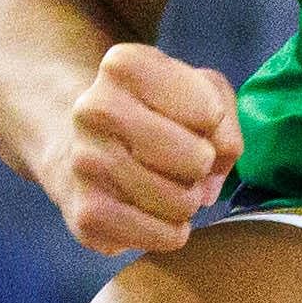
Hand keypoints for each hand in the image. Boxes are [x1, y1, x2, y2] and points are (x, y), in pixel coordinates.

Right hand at [49, 40, 240, 255]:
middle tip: (181, 161)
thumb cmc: (150, 114)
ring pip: (183, 203)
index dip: (212, 122)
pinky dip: (171, 232)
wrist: (76, 147)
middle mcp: (94, 109)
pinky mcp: (87, 215)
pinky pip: (165, 237)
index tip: (188, 120)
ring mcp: (85, 163)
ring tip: (165, 185)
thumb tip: (214, 170)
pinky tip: (153, 213)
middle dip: (201, 166)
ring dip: (187, 201)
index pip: (209, 111)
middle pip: (198, 159)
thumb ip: (225, 116)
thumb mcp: (195, 89)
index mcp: (123, 66)